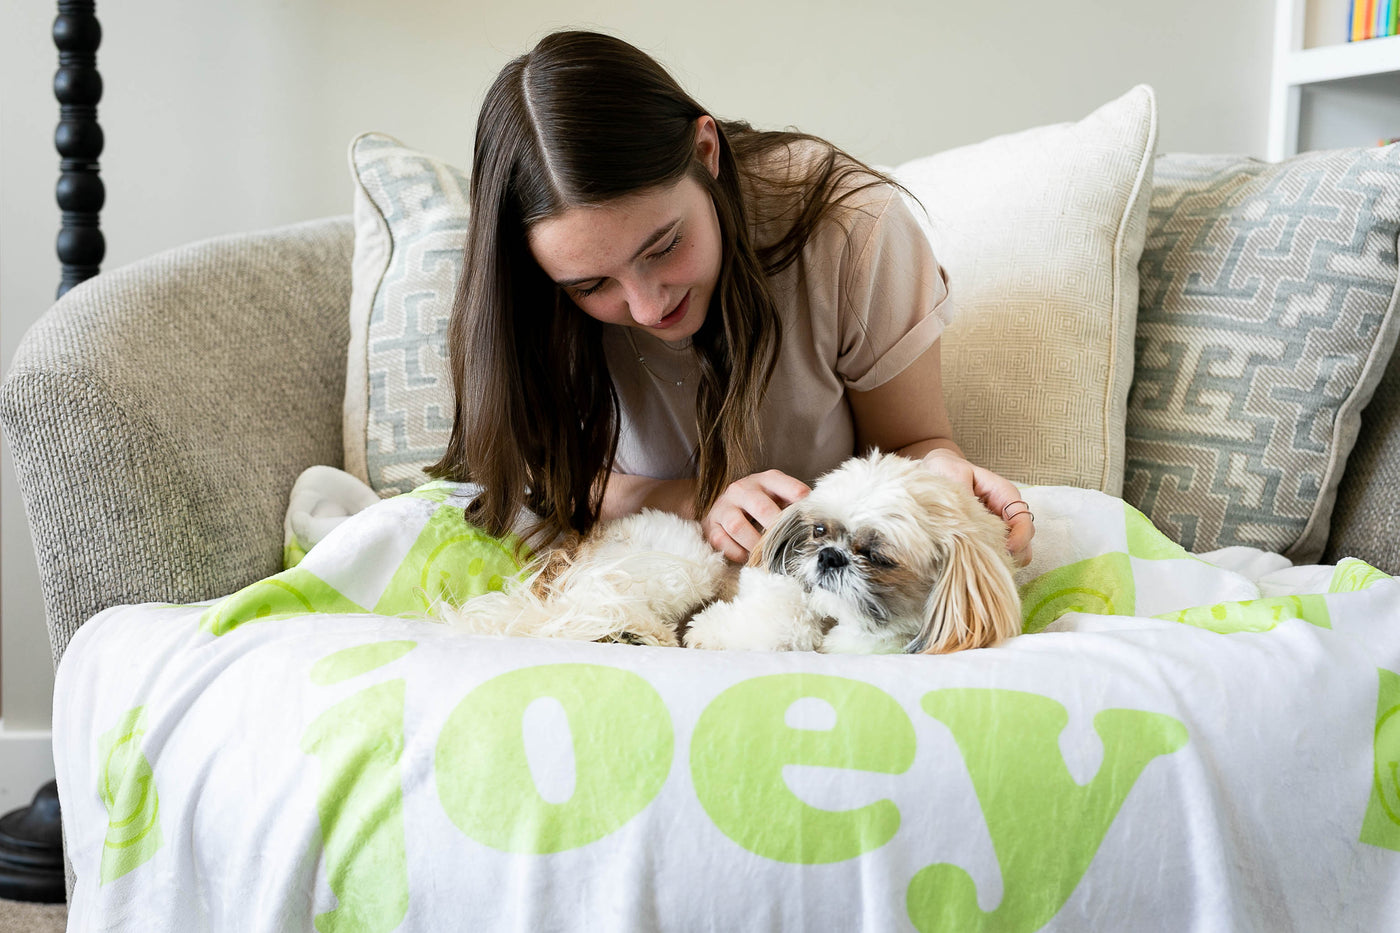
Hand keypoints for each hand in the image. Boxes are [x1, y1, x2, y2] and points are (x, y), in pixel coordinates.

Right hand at [702, 470, 811, 562]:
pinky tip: (747, 557)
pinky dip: (737, 553)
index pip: (786, 486)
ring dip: (754, 544)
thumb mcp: (778, 498)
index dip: (800, 503)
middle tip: (786, 544)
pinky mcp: (711, 525)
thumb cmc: (760, 506)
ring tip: (765, 556)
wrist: (724, 508)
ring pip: (737, 526)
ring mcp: (724, 507)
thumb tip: (819, 524)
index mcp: (766, 480)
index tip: (810, 521)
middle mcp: (742, 489)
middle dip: (775, 528)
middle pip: (760, 507)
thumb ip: (795, 506)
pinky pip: (722, 541)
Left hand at [919, 449, 1033, 565]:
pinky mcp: (988, 538)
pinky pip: (998, 557)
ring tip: (976, 559)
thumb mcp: (953, 474)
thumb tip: (970, 517)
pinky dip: (990, 561)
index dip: (1019, 539)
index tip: (1004, 549)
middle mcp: (1008, 513)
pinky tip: (971, 558)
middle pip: (1025, 543)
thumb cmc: (947, 469)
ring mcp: (1000, 528)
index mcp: (1005, 495)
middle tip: (985, 557)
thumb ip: (964, 493)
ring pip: (1015, 554)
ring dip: (1000, 560)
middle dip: (1011, 555)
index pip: (1025, 522)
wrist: (937, 471)